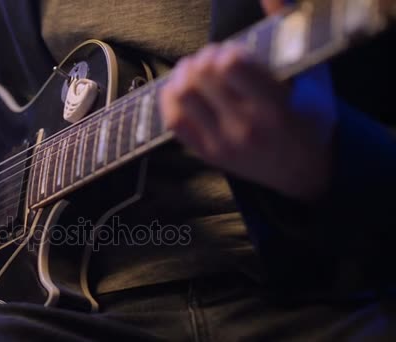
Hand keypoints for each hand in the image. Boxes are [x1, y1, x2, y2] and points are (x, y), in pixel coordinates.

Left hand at [159, 1, 336, 201]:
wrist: (304, 172)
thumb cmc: (310, 119)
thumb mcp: (314, 78)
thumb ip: (292, 34)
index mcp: (276, 108)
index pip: (233, 66)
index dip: (227, 50)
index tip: (233, 52)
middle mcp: (246, 127)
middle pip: (202, 76)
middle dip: (204, 57)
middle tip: (212, 58)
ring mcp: (222, 143)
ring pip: (182, 96)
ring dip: (184, 73)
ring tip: (196, 70)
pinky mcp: (205, 152)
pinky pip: (172, 120)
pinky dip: (170, 97)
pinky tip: (182, 88)